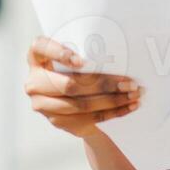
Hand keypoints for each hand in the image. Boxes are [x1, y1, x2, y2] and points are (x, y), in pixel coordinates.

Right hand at [24, 35, 142, 139]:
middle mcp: (35, 82)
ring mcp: (43, 105)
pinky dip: (113, 112)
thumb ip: (86, 53)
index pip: (40, 48)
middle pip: (69, 85)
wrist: (74, 102)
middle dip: (104, 84)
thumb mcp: (76, 57)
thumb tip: (119, 51)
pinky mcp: (58, 121)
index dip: (59, 53)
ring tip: (134, 94)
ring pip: (81, 104)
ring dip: (113, 100)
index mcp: (36, 58)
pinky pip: (89, 118)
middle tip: (130, 83)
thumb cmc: (78, 69)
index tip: (81, 60)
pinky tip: (129, 106)